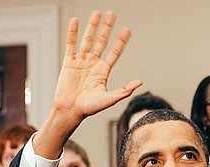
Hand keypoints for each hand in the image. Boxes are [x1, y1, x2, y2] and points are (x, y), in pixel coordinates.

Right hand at [35, 10, 141, 158]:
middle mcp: (93, 64)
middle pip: (102, 42)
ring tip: (97, 13)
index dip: (121, 41)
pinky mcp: (69, 62)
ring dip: (92, 26)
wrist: (70, 111)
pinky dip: (72, 33)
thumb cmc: (88, 108)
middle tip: (112, 14)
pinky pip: (71, 44)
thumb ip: (124, 90)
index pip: (114, 52)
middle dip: (107, 28)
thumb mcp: (108, 99)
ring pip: (88, 40)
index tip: (127, 30)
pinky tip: (75, 21)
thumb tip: (139, 82)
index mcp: (103, 71)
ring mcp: (81, 61)